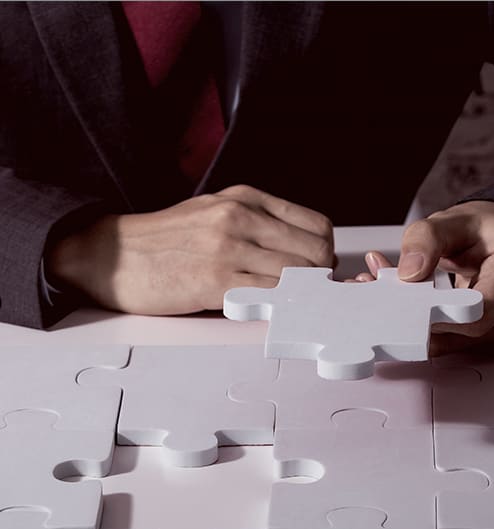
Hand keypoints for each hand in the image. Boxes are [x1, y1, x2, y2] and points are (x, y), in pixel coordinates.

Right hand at [46, 185, 333, 314]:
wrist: (112, 254)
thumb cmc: (166, 237)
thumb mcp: (215, 210)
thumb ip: (258, 223)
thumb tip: (298, 249)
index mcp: (246, 198)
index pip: (317, 226)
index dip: (324, 253)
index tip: (315, 270)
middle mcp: (242, 217)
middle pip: (316, 253)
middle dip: (319, 278)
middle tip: (307, 293)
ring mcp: (229, 248)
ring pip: (298, 275)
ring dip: (302, 294)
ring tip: (289, 303)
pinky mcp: (214, 281)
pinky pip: (269, 296)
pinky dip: (279, 306)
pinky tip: (269, 309)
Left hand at [350, 201, 493, 355]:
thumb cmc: (484, 228)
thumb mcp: (451, 219)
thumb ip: (425, 239)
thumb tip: (409, 272)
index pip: (482, 306)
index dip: (443, 312)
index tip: (409, 304)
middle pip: (466, 327)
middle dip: (420, 312)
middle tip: (380, 287)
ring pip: (458, 338)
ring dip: (419, 321)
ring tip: (391, 292)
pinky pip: (456, 340)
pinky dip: (428, 327)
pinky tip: (407, 308)